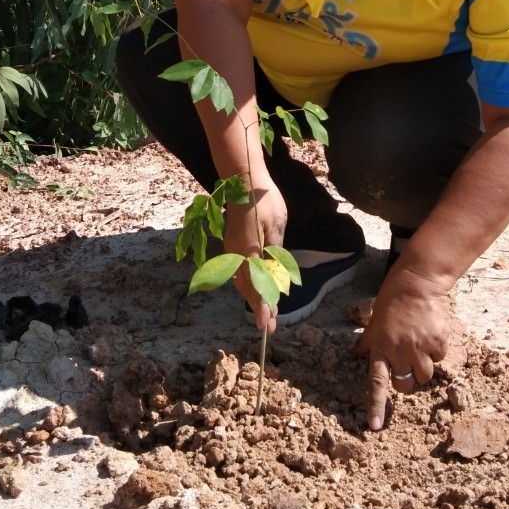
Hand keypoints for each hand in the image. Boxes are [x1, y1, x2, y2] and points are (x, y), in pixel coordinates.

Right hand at [225, 180, 287, 334]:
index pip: (257, 286)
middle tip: (270, 327)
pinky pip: (240, 271)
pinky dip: (249, 284)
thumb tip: (274, 276)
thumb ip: (274, 253)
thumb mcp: (275, 225)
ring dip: (254, 297)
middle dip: (259, 307)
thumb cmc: (262, 200)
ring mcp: (232, 250)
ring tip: (266, 313)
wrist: (242, 181)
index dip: (262, 306)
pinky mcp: (233, 245)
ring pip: (242, 281)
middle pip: (248, 288)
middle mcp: (237, 255)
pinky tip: (257, 289)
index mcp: (249, 252)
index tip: (266, 324)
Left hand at [355, 264, 451, 430]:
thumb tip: (357, 353)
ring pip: (425, 375)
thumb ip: (369, 341)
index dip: (376, 405)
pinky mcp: (438, 343)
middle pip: (405, 385)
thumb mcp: (375, 320)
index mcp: (381, 348)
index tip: (375, 426)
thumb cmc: (393, 299)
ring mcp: (420, 348)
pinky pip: (439, 358)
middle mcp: (400, 351)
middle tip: (406, 361)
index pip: (377, 382)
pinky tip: (430, 332)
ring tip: (419, 344)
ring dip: (423, 365)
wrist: (418, 283)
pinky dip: (436, 351)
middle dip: (406, 379)